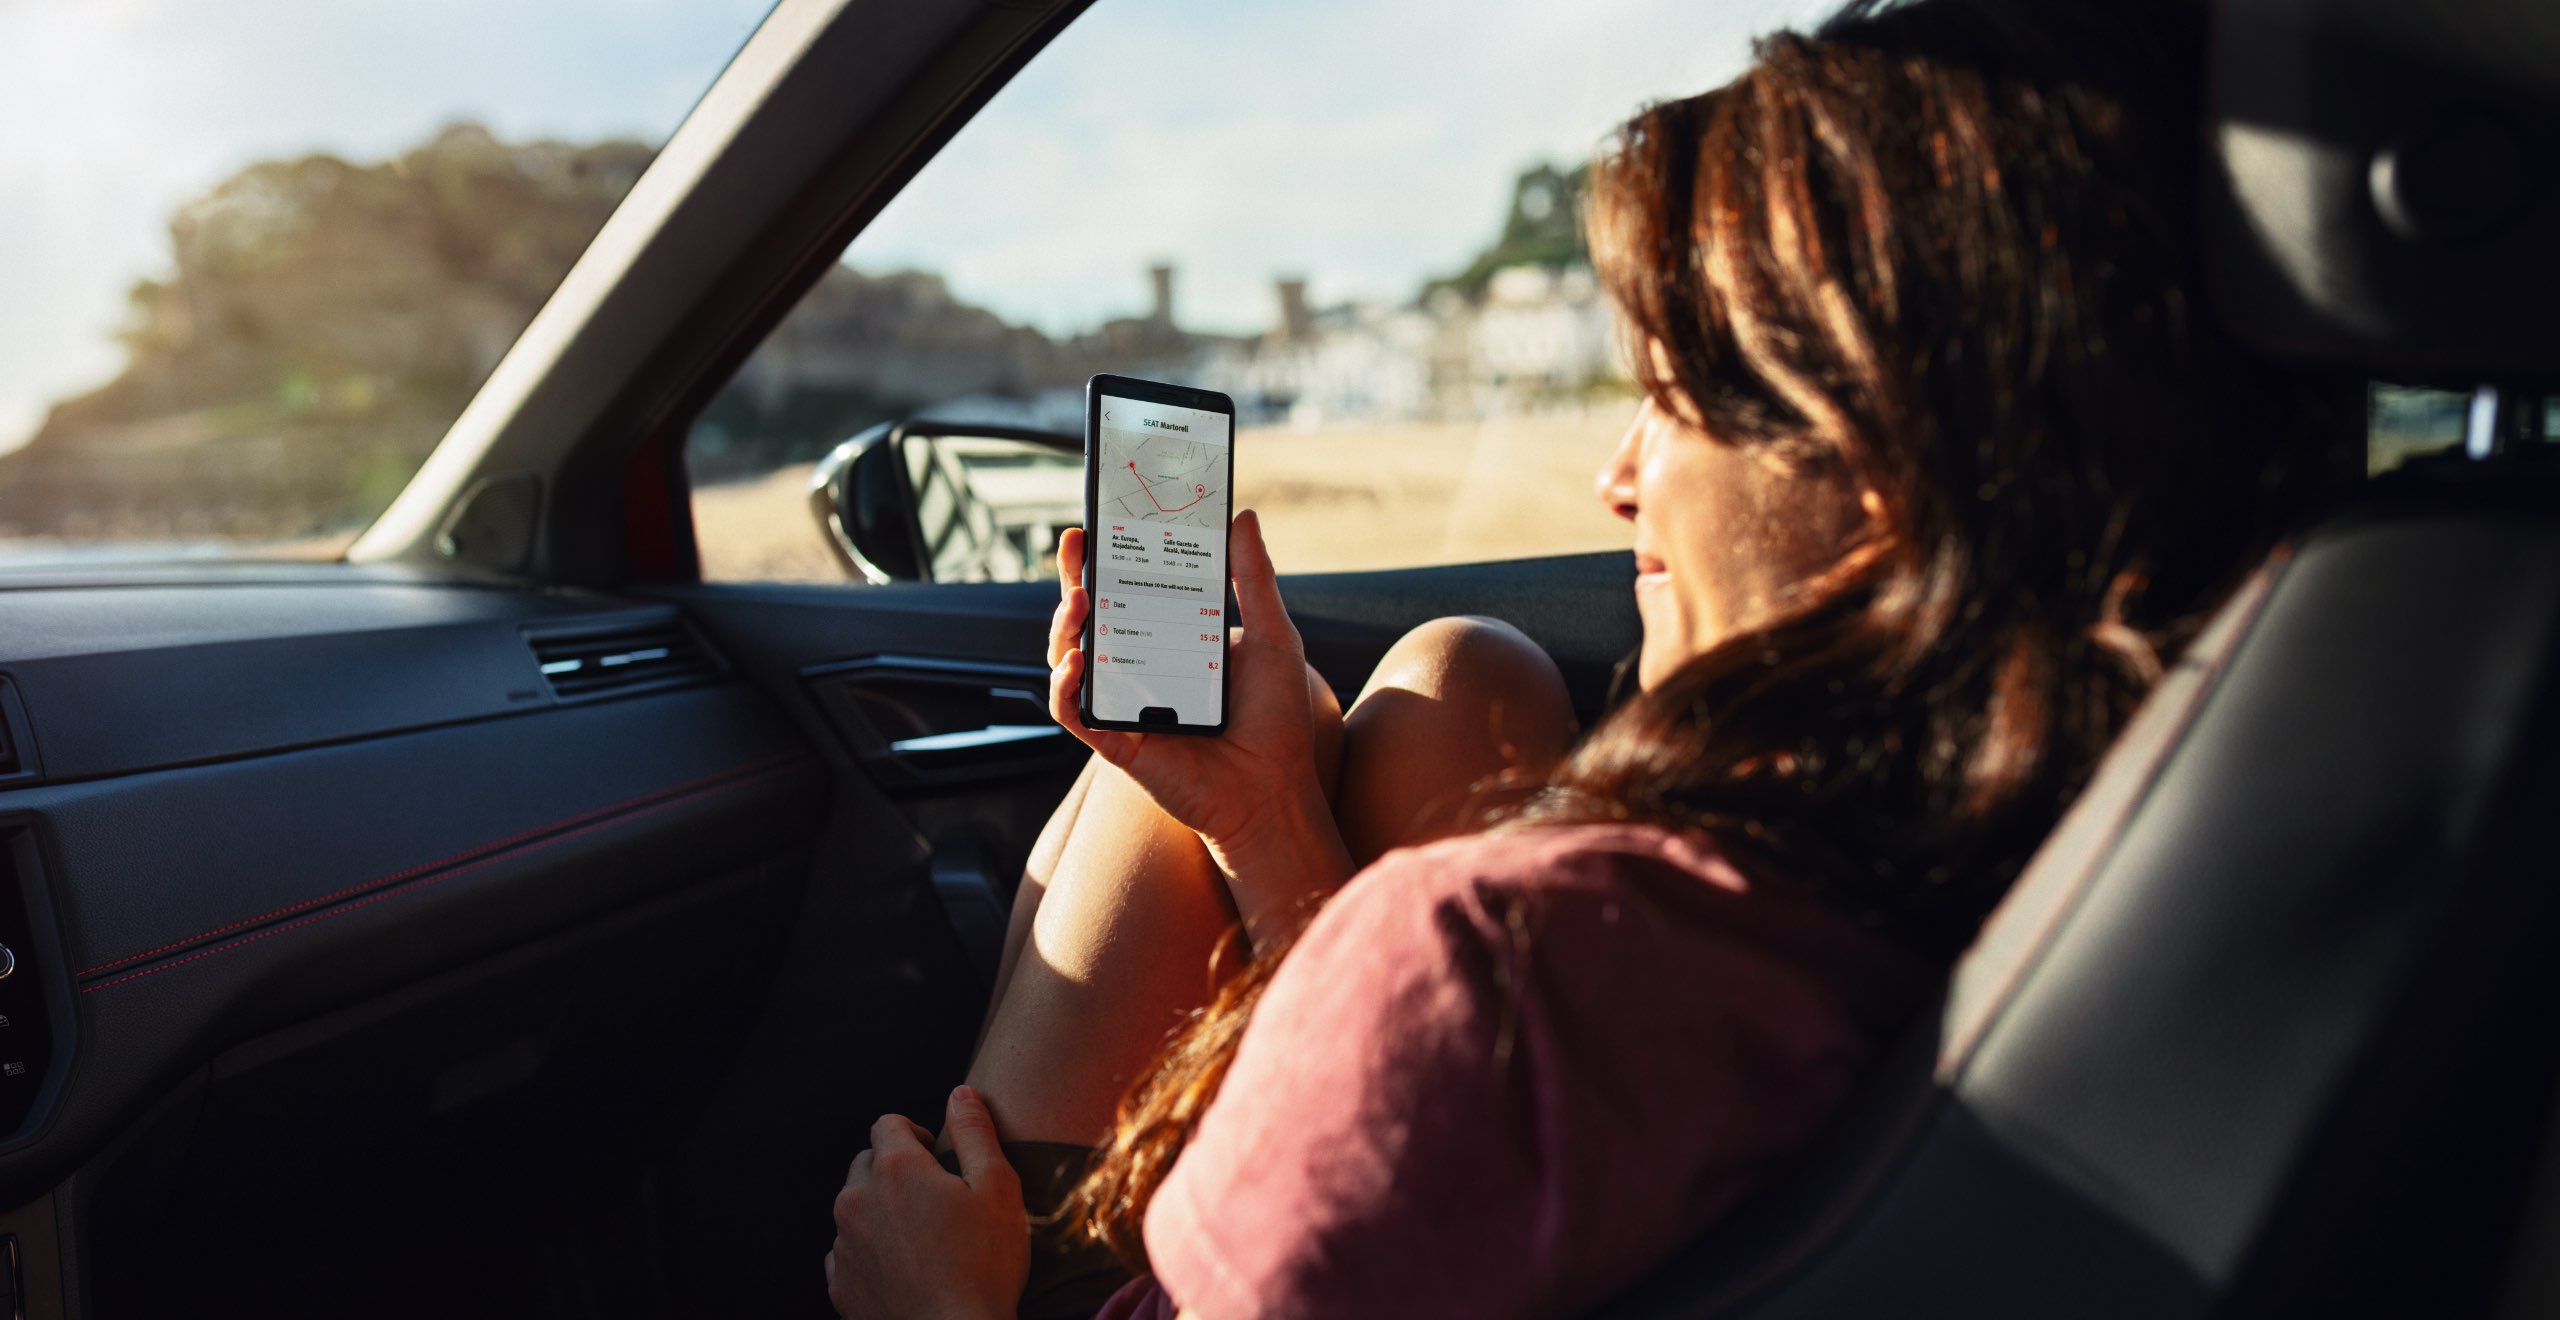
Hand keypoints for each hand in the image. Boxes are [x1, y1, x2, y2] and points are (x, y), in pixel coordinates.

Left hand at [825, 1086, 1027, 1319]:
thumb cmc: (983, 1266)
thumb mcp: (998, 1188)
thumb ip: (975, 1133)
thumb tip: (961, 1094)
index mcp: (896, 1169)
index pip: (888, 1124)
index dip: (915, 1134)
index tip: (937, 1158)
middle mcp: (858, 1200)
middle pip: (866, 1163)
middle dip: (894, 1169)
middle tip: (933, 1199)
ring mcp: (844, 1244)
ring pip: (855, 1209)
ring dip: (881, 1212)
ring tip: (922, 1238)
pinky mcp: (841, 1283)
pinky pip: (847, 1252)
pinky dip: (870, 1252)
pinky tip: (903, 1269)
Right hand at [1048, 510, 1353, 938]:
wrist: (1274, 789)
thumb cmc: (1276, 719)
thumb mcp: (1274, 635)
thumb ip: (1253, 578)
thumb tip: (1242, 517)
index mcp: (1172, 639)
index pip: (1131, 590)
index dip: (1111, 557)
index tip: (1104, 521)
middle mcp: (1140, 668)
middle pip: (1091, 617)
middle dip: (1074, 577)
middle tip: (1075, 542)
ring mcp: (1122, 703)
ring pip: (1069, 658)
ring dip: (1064, 625)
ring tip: (1080, 600)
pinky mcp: (1114, 741)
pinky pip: (1072, 711)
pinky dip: (1063, 687)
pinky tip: (1075, 664)